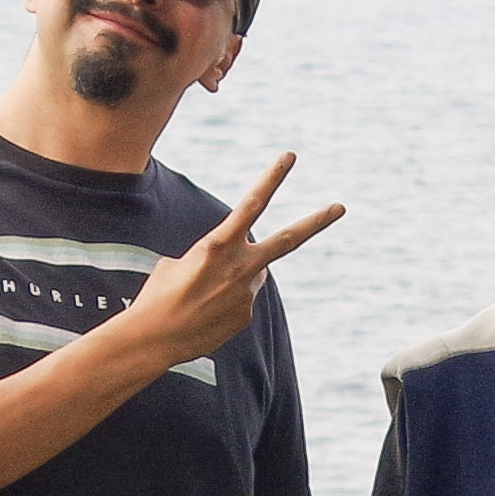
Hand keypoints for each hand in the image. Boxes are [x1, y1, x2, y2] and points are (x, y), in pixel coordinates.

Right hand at [115, 153, 340, 372]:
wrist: (154, 338)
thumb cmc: (158, 294)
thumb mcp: (178, 262)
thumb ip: (214, 256)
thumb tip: (232, 268)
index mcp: (218, 245)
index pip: (253, 203)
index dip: (273, 178)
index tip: (290, 156)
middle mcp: (240, 267)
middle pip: (288, 239)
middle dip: (317, 222)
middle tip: (340, 207)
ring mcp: (248, 293)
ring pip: (253, 272)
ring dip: (234, 275)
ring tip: (202, 292)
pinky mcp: (247, 315)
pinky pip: (241, 299)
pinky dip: (225, 300)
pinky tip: (203, 311)